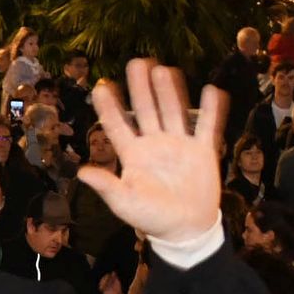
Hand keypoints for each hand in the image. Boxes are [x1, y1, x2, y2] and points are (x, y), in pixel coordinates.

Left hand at [77, 61, 225, 247]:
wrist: (185, 230)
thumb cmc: (151, 217)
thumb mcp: (125, 202)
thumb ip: (106, 186)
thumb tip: (82, 172)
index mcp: (133, 154)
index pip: (118, 125)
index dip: (109, 107)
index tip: (101, 86)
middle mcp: (154, 144)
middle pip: (146, 110)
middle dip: (140, 88)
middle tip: (136, 63)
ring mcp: (179, 144)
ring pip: (172, 112)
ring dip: (168, 92)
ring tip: (162, 70)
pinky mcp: (202, 151)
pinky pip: (207, 126)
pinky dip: (211, 110)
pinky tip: (211, 91)